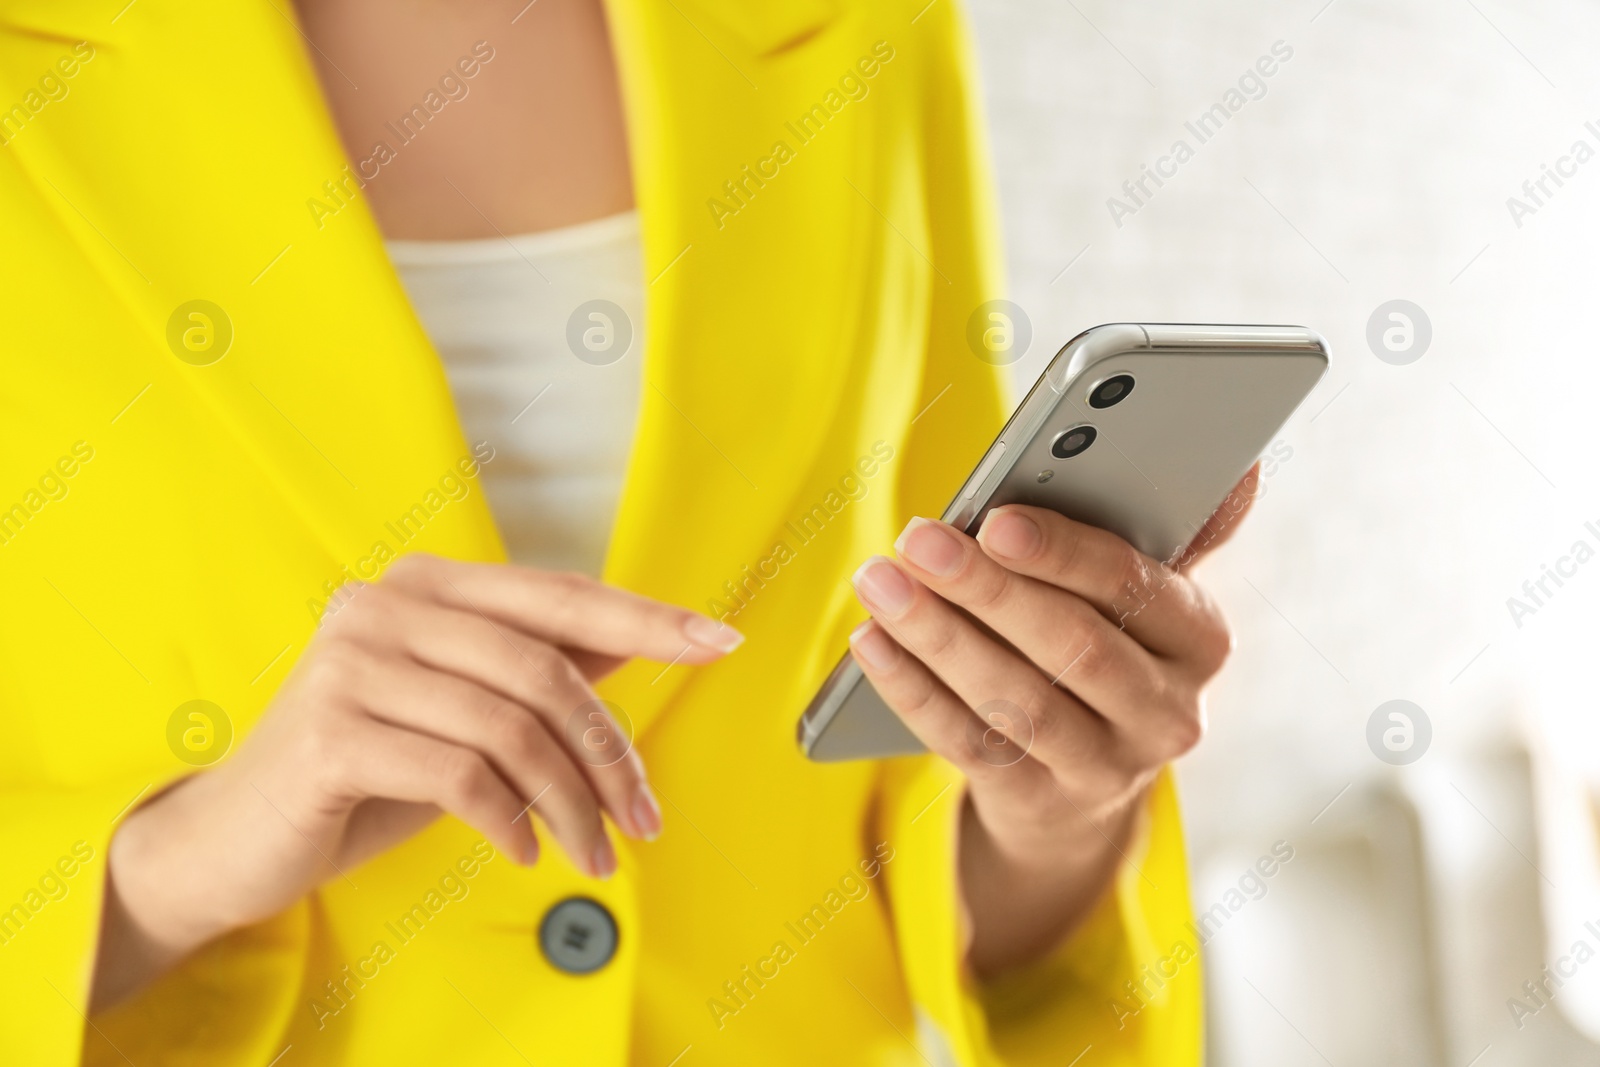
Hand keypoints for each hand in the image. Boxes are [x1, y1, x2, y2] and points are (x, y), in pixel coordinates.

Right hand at [93, 554, 741, 1010]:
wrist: (238, 836)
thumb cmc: (365, 768)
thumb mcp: (465, 711)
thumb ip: (540, 664)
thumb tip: (640, 634)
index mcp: (426, 585)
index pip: (558, 595)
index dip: (645, 617)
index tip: (719, 640)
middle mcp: (385, 605)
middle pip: (544, 669)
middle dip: (610, 753)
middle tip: (642, 817)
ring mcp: (352, 662)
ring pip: (511, 728)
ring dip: (570, 803)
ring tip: (592, 851)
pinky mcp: (332, 732)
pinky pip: (462, 775)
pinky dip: (511, 821)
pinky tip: (523, 851)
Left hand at [847, 467, 1257, 975]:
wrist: (1083, 788)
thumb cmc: (1104, 646)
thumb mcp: (1143, 594)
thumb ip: (1167, 526)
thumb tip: (1239, 465)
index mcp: (1199, 638)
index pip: (1134, 586)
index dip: (1061, 553)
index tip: (994, 519)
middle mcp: (1167, 711)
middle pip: (1072, 646)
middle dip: (986, 588)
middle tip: (917, 538)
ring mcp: (1107, 768)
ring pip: (1016, 697)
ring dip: (938, 634)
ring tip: (879, 581)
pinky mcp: (1042, 804)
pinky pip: (969, 742)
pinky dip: (913, 689)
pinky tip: (871, 642)